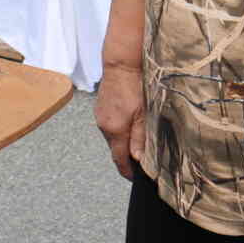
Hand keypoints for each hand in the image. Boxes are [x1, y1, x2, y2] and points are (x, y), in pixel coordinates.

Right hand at [94, 63, 146, 178]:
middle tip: (141, 160)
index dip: (127, 171)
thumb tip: (138, 160)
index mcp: (115, 130)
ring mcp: (100, 116)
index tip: (135, 178)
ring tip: (137, 139)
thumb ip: (140, 138)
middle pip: (115, 149)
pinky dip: (119, 129)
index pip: (119, 159)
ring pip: (112, 137)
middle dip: (126, 156)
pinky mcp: (100, 108)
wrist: (121, 64)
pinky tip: (128, 122)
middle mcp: (104, 126)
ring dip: (123, 141)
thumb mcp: (143, 114)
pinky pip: (109, 125)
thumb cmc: (134, 86)